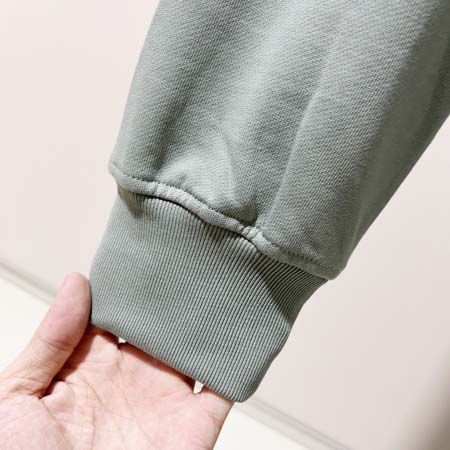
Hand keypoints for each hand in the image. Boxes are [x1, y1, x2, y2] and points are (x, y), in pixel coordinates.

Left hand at [0, 273, 232, 449]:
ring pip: (195, 348)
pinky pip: (224, 386)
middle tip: (190, 256)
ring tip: (220, 279)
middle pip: (161, 324)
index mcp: (91, 366)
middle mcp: (133, 377)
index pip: (119, 312)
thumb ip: (50, 340)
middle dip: (174, 294)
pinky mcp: (195, 425)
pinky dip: (237, 359)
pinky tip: (242, 325)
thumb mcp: (17, 396)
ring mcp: (166, 400)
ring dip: (208, 319)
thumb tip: (77, 282)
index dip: (132, 283)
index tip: (148, 253)